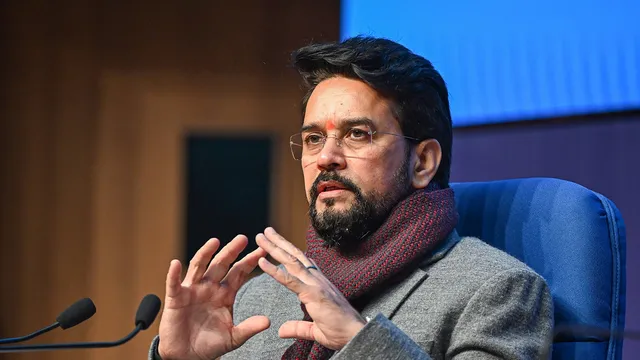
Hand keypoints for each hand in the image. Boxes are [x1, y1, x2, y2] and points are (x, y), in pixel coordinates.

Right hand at [158, 235, 269, 359]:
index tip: (263, 251)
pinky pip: (174, 284)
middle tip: (243, 238)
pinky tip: (176, 264)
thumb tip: (268, 322)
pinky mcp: (176, 298)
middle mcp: (210, 287)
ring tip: (215, 241)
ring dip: (206, 253)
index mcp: (225, 294)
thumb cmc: (210, 345)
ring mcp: (193, 290)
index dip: (250, 261)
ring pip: (199, 266)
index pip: (239, 273)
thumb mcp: (233, 337)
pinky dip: (174, 273)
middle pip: (222, 264)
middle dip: (232, 251)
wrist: (187, 356)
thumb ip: (249, 328)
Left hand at [256, 227, 366, 350]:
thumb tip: (281, 330)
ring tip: (261, 236)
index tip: (277, 243)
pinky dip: (274, 270)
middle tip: (265, 231)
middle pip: (295, 256)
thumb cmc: (340, 331)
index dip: (289, 252)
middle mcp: (316, 280)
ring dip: (274, 247)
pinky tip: (261, 261)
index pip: (302, 263)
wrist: (356, 336)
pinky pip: (289, 280)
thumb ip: (298, 327)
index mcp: (318, 284)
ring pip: (291, 261)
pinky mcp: (312, 293)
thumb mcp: (314, 330)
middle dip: (279, 243)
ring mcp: (315, 284)